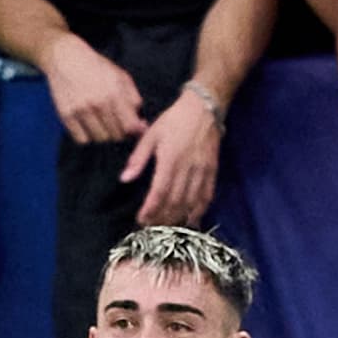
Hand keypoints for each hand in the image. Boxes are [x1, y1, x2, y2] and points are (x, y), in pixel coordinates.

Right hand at [44, 36, 146, 143]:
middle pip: (115, 135)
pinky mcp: (66, 115)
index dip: (135, 131)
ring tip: (103, 124)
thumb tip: (140, 124)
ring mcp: (80, 110)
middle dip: (120, 132)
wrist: (65, 58)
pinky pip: (82, 139)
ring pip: (99, 138)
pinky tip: (88, 125)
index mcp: (114, 92)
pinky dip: (87, 136)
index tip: (135, 129)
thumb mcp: (121, 76)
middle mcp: (98, 102)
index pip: (130, 125)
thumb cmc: (96, 67)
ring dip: (104, 134)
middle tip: (117, 124)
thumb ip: (133, 99)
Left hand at [122, 86, 222, 223]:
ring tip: (168, 229)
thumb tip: (124, 179)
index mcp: (170, 160)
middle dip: (162, 218)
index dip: (150, 210)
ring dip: (179, 218)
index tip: (141, 220)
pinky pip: (207, 195)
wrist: (204, 108)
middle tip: (151, 229)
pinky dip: (199, 210)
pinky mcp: (213, 171)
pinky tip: (192, 219)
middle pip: (175, 202)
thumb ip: (138, 159)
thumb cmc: (174, 120)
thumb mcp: (151, 135)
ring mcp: (202, 171)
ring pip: (191, 202)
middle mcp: (188, 169)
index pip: (159, 192)